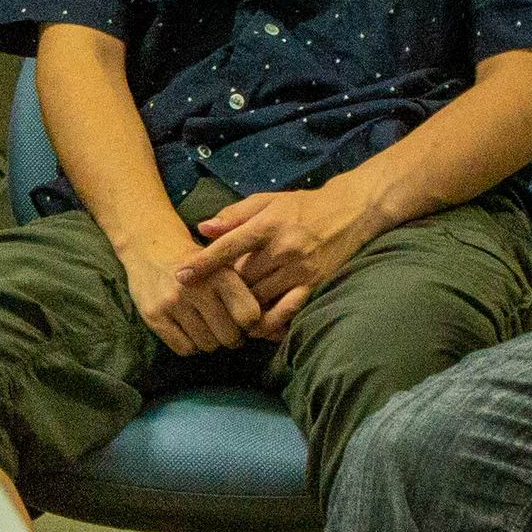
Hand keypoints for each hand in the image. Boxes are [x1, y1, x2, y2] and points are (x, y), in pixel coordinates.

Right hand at [122, 232, 267, 357]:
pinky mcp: (154, 315)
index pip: (249, 316)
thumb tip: (280, 335)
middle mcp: (196, 287)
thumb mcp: (228, 271)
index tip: (241, 316)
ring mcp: (172, 302)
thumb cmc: (202, 263)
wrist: (151, 246)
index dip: (248, 322)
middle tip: (222, 323)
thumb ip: (254, 300)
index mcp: (220, 273)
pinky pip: (184, 349)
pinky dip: (190, 344)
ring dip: (209, 340)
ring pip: (207, 345)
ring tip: (203, 322)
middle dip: (229, 335)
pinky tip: (187, 327)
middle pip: (229, 337)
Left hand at [182, 180, 386, 331]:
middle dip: (222, 288)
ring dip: (241, 306)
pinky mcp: (315, 286)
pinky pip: (288, 310)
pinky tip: (255, 329)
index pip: (230, 247)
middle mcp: (284, 249)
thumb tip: (203, 229)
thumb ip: (233, 215)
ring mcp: (301, 270)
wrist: (351, 212)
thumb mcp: (266, 201)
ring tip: (223, 313)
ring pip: (261, 296)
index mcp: (269, 225)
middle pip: (243, 278)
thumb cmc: (301, 206)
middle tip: (204, 297)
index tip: (180, 276)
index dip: (204, 263)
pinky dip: (269, 322)